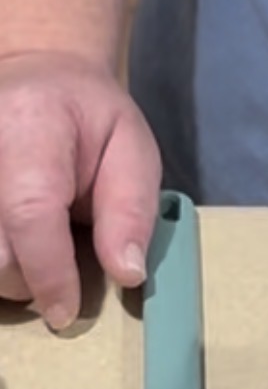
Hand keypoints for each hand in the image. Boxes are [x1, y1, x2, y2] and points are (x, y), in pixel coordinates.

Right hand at [0, 51, 160, 328]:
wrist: (37, 76)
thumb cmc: (91, 119)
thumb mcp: (133, 153)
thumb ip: (131, 213)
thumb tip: (127, 274)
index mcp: (31, 128)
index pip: (29, 213)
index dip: (48, 272)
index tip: (65, 312)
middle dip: (26, 280)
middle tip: (59, 273)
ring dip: (3, 272)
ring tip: (33, 253)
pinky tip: (13, 244)